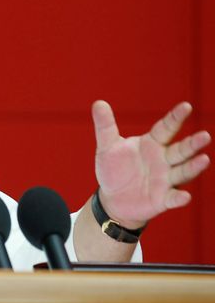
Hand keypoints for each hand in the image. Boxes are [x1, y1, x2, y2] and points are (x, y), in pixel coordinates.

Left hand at [92, 100, 210, 228]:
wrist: (112, 198)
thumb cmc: (114, 168)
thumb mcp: (107, 146)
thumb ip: (105, 126)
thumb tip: (98, 102)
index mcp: (152, 143)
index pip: (166, 128)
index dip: (175, 118)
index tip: (186, 106)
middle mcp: (164, 160)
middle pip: (180, 150)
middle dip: (192, 144)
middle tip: (205, 135)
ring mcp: (165, 179)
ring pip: (182, 171)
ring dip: (193, 167)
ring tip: (204, 159)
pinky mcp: (163, 199)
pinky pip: (173, 198)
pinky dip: (179, 197)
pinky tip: (185, 196)